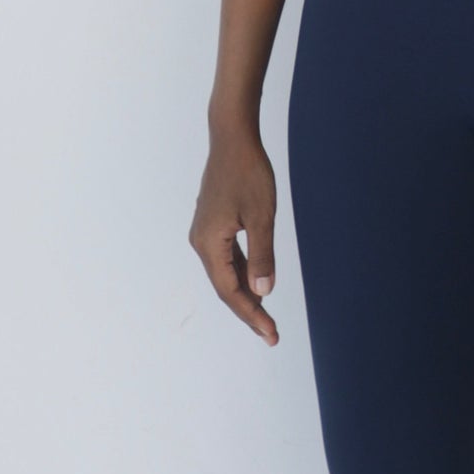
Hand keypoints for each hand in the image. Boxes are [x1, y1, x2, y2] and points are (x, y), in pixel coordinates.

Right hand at [190, 123, 280, 345]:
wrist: (232, 138)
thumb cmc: (249, 173)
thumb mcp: (262, 216)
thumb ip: (262, 257)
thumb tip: (263, 293)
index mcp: (209, 243)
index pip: (231, 291)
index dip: (252, 315)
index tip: (272, 334)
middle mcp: (201, 242)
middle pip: (225, 287)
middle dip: (249, 312)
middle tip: (271, 334)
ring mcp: (204, 233)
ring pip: (225, 274)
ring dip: (245, 294)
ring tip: (265, 316)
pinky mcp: (211, 224)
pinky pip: (226, 258)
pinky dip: (241, 274)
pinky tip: (256, 283)